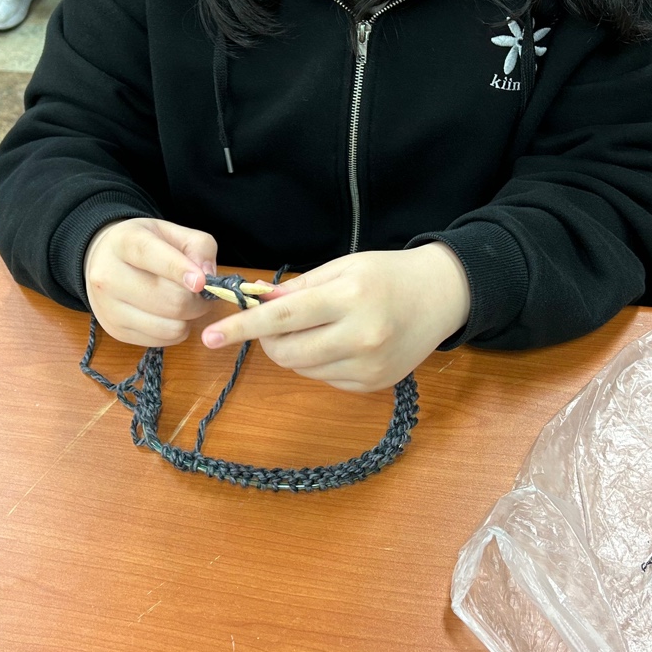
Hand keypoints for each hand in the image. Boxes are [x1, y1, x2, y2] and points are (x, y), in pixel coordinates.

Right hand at [83, 218, 217, 346]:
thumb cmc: (145, 245)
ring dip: (189, 318)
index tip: (201, 281)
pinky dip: (176, 330)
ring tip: (185, 303)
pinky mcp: (116, 331)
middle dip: (197, 299)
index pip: (150, 255)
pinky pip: (163, 340)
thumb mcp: (172, 232)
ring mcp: (109, 307)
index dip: (179, 269)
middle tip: (202, 293)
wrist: (103, 261)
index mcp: (123, 243)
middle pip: (170, 299)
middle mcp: (108, 276)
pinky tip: (169, 315)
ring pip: (169, 326)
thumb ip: (198, 246)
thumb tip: (208, 275)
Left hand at [200, 243, 470, 392]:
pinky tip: (340, 343)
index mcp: (350, 298)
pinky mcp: (374, 384)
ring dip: (294, 351)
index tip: (209, 337)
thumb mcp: (343, 266)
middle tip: (274, 323)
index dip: (242, 328)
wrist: (442, 296)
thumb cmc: (387, 274)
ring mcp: (369, 366)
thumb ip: (299, 289)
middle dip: (268, 340)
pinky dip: (319, 363)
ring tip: (316, 328)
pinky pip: (325, 380)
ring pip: (303, 369)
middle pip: (287, 353)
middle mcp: (361, 336)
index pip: (282, 318)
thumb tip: (257, 304)